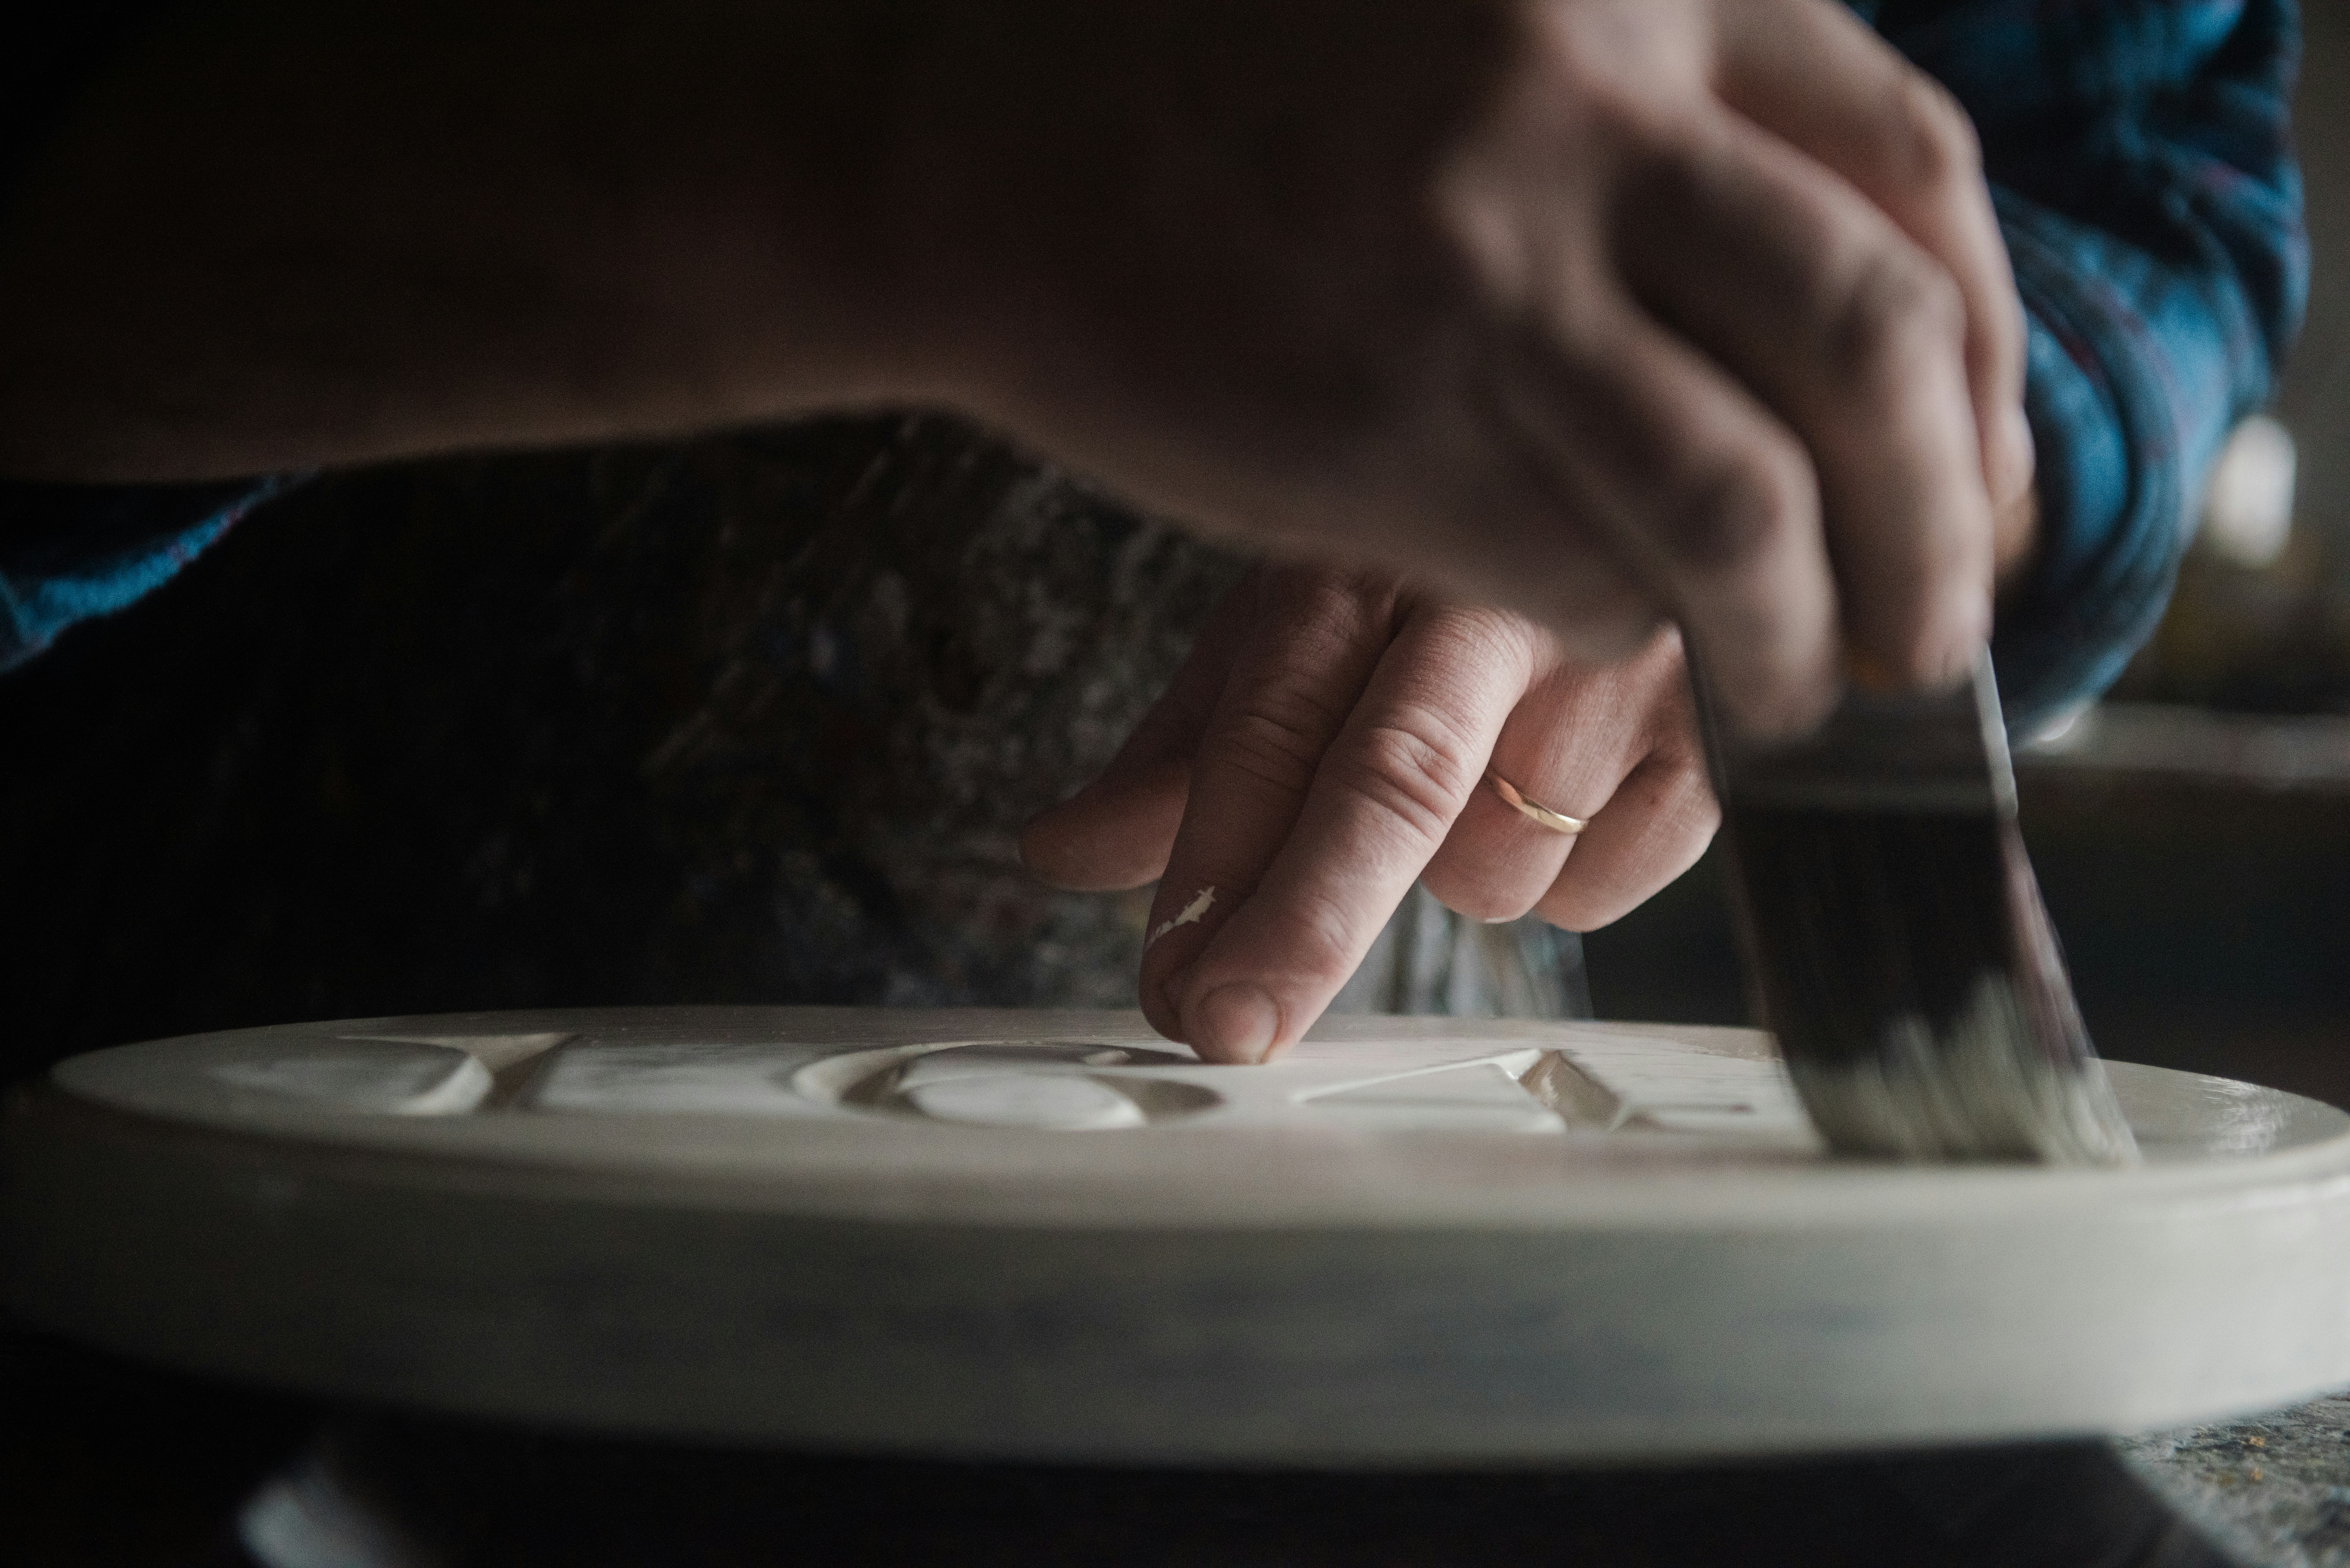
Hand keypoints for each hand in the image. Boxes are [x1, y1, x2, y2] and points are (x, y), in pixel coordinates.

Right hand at [896, 0, 2034, 737]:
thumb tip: (1800, 306)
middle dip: (1944, 514)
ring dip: (1805, 623)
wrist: (966, 139)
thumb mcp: (1467, 32)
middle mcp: (1586, 113)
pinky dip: (1620, 618)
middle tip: (1941, 621)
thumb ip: (1637, 120)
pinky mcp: (1390, 430)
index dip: (1980, 340)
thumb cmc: (1201, 76)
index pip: (1905, 174)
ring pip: (1744, 498)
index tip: (1978, 451)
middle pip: (1871, 343)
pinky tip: (1594, 614)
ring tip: (1809, 688)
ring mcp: (1489, 278)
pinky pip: (1573, 567)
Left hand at [1022, 565, 1716, 1061]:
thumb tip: (1057, 855)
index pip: (1275, 724)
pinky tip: (1569, 787)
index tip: (1170, 986)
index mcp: (1366, 560)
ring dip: (1460, 872)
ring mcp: (1621, 659)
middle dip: (1304, 922)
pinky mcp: (1720, 731)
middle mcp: (1494, 596)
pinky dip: (1563, 874)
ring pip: (1499, 865)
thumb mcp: (1296, 627)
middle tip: (1232, 1026)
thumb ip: (1186, 752)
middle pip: (1394, 782)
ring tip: (1485, 775)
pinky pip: (1602, 886)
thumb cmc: (1446, 578)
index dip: (1216, 869)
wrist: (1654, 474)